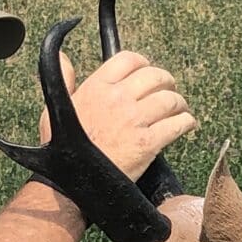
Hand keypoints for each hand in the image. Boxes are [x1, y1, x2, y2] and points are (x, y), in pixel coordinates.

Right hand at [47, 49, 194, 182]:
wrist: (70, 183)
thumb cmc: (60, 149)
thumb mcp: (54, 108)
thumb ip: (63, 80)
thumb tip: (64, 58)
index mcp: (96, 87)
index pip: (129, 60)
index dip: (143, 63)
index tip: (147, 72)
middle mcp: (116, 98)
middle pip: (155, 76)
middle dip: (166, 82)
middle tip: (169, 91)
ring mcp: (133, 120)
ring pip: (170, 99)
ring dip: (179, 103)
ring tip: (180, 110)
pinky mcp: (147, 144)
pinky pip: (177, 124)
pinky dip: (187, 122)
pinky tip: (187, 125)